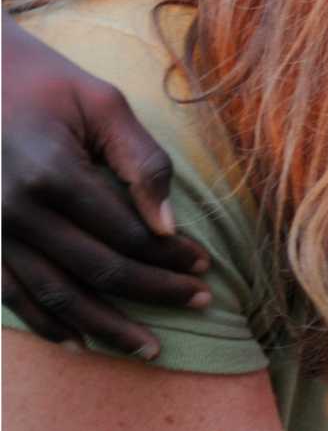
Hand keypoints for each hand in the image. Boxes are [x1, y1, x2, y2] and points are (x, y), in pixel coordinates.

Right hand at [2, 16, 208, 357]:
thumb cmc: (44, 82)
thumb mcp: (101, 103)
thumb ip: (142, 161)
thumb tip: (167, 225)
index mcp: (51, 174)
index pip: (128, 235)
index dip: (172, 257)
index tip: (206, 265)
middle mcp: (15, 210)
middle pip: (100, 271)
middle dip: (156, 292)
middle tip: (201, 303)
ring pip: (56, 296)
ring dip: (106, 327)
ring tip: (149, 348)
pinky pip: (10, 294)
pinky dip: (46, 323)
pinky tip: (80, 342)